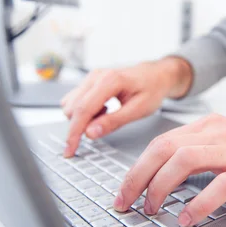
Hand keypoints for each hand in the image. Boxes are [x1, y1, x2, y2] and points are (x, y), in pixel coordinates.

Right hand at [61, 57, 191, 156]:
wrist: (155, 76)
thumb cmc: (151, 90)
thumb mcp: (139, 109)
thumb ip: (114, 122)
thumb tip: (90, 133)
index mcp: (110, 80)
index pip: (83, 109)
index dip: (74, 133)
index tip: (70, 150)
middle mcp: (96, 76)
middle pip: (73, 108)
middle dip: (79, 127)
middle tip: (101, 130)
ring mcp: (91, 78)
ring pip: (71, 104)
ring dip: (83, 118)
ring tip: (108, 116)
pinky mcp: (89, 82)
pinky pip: (76, 101)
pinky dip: (85, 112)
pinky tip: (103, 111)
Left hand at [113, 114, 225, 226]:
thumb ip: (199, 150)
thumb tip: (164, 174)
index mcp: (208, 126)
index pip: (161, 142)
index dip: (137, 167)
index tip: (125, 189)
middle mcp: (218, 133)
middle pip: (164, 148)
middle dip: (138, 177)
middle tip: (126, 202)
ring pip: (184, 161)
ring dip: (161, 187)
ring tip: (153, 209)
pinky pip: (218, 185)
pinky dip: (198, 203)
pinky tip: (188, 217)